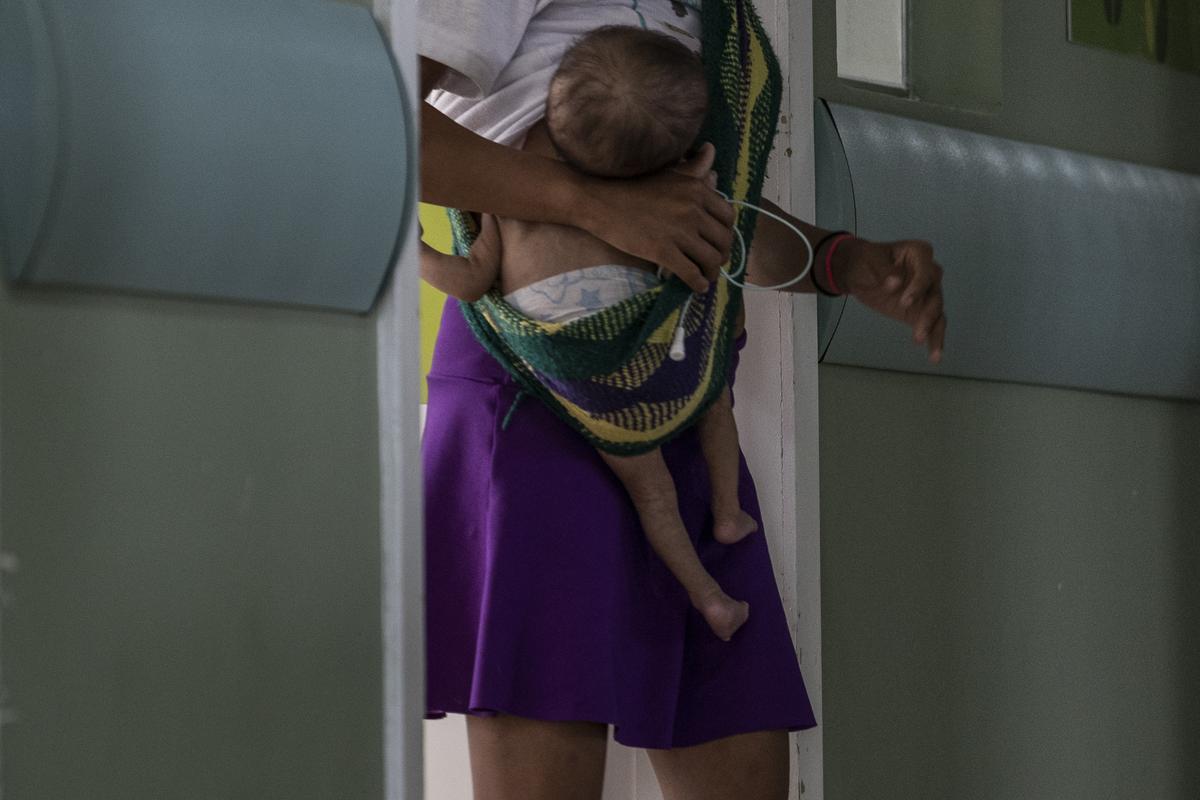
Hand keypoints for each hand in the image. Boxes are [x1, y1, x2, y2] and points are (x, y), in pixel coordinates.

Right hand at [580, 143, 733, 292]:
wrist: (600, 201)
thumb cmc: (633, 186)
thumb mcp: (668, 173)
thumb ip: (694, 167)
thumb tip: (711, 150)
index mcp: (697, 190)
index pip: (728, 217)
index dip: (727, 233)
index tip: (719, 241)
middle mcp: (693, 210)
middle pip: (723, 241)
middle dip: (722, 255)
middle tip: (715, 263)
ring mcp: (679, 232)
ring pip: (710, 259)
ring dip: (712, 272)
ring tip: (707, 276)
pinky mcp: (663, 252)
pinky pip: (691, 273)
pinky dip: (698, 284)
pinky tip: (697, 287)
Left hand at [837, 239, 945, 362]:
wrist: (857, 271)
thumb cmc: (865, 260)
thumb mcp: (870, 260)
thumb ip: (884, 271)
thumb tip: (895, 282)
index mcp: (919, 253)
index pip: (925, 272)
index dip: (918, 287)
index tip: (904, 302)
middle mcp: (929, 272)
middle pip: (935, 294)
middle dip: (928, 315)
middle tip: (918, 334)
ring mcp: (926, 293)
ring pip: (936, 312)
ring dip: (934, 332)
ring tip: (933, 354)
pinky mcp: (919, 310)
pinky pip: (931, 325)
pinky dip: (934, 340)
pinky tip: (935, 356)